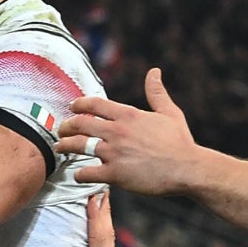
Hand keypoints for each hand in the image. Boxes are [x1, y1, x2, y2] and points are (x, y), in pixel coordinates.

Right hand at [38, 194, 143, 246]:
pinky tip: (97, 233)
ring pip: (106, 239)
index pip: (98, 237)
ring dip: (103, 220)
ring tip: (100, 204)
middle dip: (102, 211)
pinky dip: (101, 235)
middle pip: (105, 232)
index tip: (94, 197)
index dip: (95, 217)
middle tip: (101, 189)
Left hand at [55, 68, 202, 195]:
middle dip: (66, 126)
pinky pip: (87, 173)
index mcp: (128, 115)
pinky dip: (79, 174)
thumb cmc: (179, 142)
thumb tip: (154, 72)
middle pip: (81, 124)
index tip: (72, 107)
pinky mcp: (115, 174)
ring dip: (65, 146)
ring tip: (60, 148)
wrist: (187, 168)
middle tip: (61, 130)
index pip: (94, 104)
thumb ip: (156, 93)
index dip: (79, 104)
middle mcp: (117, 131)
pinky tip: (78, 174)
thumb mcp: (169, 112)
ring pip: (79, 146)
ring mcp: (114, 153)